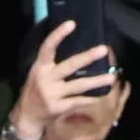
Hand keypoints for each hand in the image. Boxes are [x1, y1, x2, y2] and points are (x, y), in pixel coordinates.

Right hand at [8, 18, 119, 139]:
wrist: (28, 116)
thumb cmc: (37, 90)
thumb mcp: (39, 73)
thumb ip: (53, 64)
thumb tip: (79, 50)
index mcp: (40, 67)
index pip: (47, 47)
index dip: (58, 35)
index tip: (72, 24)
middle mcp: (45, 79)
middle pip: (69, 66)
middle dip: (88, 57)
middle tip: (104, 49)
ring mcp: (52, 95)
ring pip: (78, 86)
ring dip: (96, 81)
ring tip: (112, 77)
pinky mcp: (58, 108)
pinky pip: (78, 101)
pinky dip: (90, 98)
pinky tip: (101, 94)